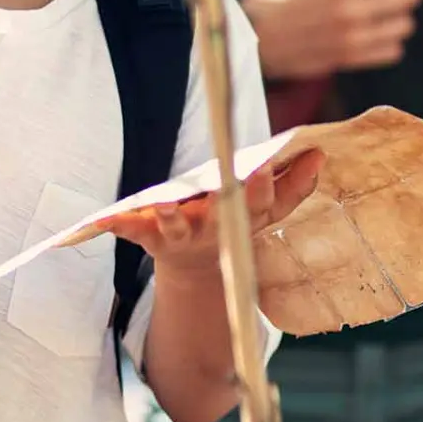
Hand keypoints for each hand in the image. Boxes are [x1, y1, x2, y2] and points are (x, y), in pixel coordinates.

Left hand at [105, 148, 323, 274]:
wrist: (198, 268)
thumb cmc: (236, 222)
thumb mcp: (268, 209)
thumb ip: (294, 184)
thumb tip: (319, 153)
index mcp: (248, 216)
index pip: (264, 201)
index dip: (266, 183)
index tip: (264, 162)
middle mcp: (218, 228)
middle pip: (225, 214)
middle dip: (228, 197)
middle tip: (228, 180)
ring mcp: (185, 236)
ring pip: (179, 227)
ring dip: (171, 217)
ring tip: (161, 205)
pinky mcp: (154, 239)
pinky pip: (135, 231)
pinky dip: (119, 225)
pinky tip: (102, 219)